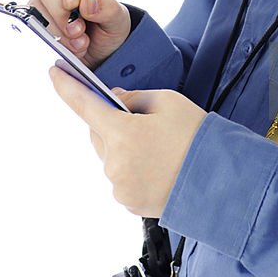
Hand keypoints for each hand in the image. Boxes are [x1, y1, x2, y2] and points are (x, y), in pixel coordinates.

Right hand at [32, 0, 130, 67]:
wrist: (98, 53)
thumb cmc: (107, 27)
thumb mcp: (118, 19)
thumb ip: (108, 8)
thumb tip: (87, 1)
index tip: (75, 3)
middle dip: (61, 11)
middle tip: (79, 30)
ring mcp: (43, 2)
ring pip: (36, 7)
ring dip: (58, 30)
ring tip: (80, 43)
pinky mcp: (35, 21)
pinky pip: (33, 26)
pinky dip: (51, 40)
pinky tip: (68, 47)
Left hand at [50, 66, 206, 217]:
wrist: (222, 182)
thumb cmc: (197, 137)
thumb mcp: (168, 102)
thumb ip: (134, 98)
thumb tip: (114, 101)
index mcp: (122, 133)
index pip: (84, 105)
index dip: (66, 87)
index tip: (54, 73)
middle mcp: (114, 163)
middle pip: (98, 134)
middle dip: (112, 123)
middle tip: (143, 121)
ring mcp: (120, 187)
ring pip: (110, 157)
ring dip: (124, 147)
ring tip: (159, 148)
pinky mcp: (128, 203)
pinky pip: (121, 177)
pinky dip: (132, 168)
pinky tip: (158, 166)